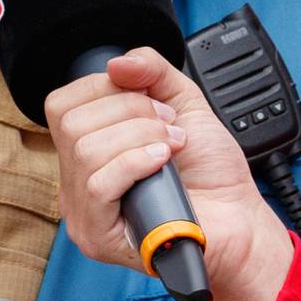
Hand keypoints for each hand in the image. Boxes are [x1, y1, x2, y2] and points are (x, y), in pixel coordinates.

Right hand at [47, 47, 293, 300]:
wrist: (239, 219)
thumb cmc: (211, 174)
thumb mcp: (183, 104)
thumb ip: (152, 72)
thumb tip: (116, 63)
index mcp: (85, 152)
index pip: (62, 106)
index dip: (105, 89)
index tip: (151, 102)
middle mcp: (76, 183)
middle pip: (72, 124)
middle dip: (130, 112)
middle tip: (169, 127)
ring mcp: (83, 214)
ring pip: (85, 151)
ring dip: (140, 136)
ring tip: (172, 146)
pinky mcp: (99, 238)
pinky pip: (98, 185)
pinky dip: (134, 162)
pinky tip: (161, 162)